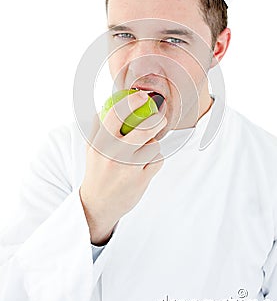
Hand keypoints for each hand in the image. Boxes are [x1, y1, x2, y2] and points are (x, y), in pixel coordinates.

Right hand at [79, 90, 166, 245]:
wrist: (98, 204)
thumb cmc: (97, 170)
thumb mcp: (92, 148)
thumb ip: (99, 126)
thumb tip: (109, 102)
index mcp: (100, 144)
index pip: (115, 116)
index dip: (131, 103)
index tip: (142, 96)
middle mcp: (114, 155)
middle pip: (143, 130)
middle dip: (156, 120)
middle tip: (160, 117)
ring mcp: (128, 169)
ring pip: (153, 146)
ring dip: (153, 145)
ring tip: (145, 150)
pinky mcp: (141, 180)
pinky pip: (157, 160)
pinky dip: (156, 159)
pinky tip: (146, 163)